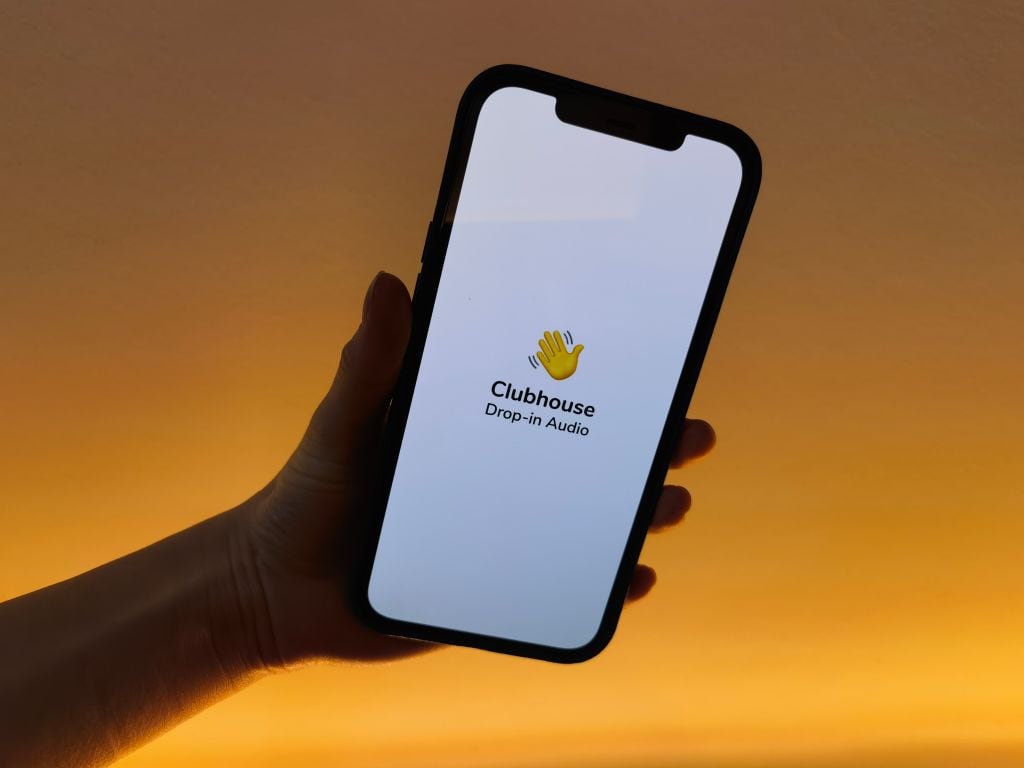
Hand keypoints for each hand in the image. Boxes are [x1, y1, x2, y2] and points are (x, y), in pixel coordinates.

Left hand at [232, 272, 715, 666]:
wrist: (278, 589)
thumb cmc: (310, 496)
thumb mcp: (343, 425)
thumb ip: (368, 365)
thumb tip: (388, 282)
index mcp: (473, 430)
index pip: (550, 397)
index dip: (605, 383)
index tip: (655, 359)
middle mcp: (498, 479)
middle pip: (586, 459)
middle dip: (649, 447)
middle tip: (691, 435)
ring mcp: (501, 537)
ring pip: (587, 522)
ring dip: (639, 513)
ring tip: (673, 503)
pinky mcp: (493, 592)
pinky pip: (561, 587)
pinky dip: (603, 585)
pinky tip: (636, 578)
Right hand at [537, 329, 582, 379]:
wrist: (566, 376)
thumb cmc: (570, 367)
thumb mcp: (574, 358)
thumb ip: (576, 351)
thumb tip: (582, 345)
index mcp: (563, 353)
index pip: (560, 344)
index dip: (558, 338)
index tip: (555, 332)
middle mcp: (557, 355)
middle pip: (552, 346)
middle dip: (549, 340)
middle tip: (546, 332)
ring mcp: (553, 361)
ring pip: (547, 352)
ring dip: (544, 347)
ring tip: (541, 340)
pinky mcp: (549, 367)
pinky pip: (545, 362)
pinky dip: (542, 358)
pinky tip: (539, 352)